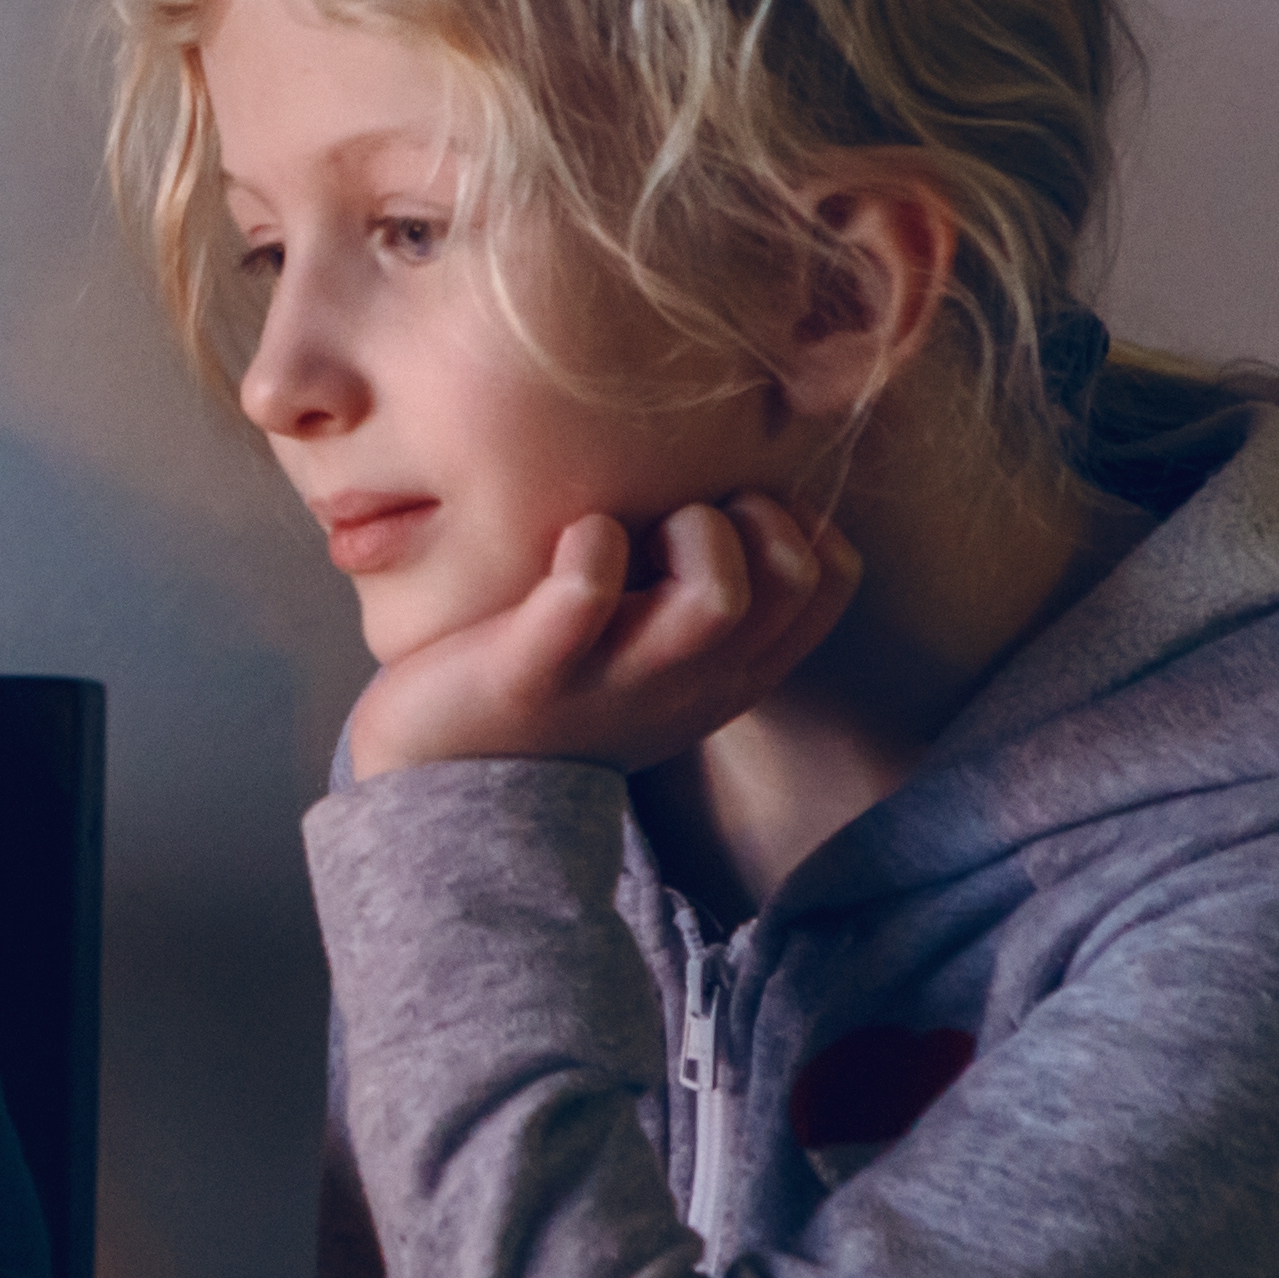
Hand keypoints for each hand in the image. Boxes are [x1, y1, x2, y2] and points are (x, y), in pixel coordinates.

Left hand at [340, 496, 858, 780]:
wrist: (447, 790)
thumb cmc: (557, 692)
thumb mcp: (658, 657)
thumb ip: (703, 593)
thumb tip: (728, 487)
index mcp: (731, 671)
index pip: (832, 578)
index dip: (796, 517)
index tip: (726, 513)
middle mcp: (692, 681)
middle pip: (795, 575)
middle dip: (746, 513)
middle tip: (671, 522)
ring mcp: (617, 682)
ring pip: (718, 596)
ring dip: (682, 533)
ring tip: (629, 535)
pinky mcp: (532, 674)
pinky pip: (586, 592)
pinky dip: (586, 547)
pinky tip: (566, 546)